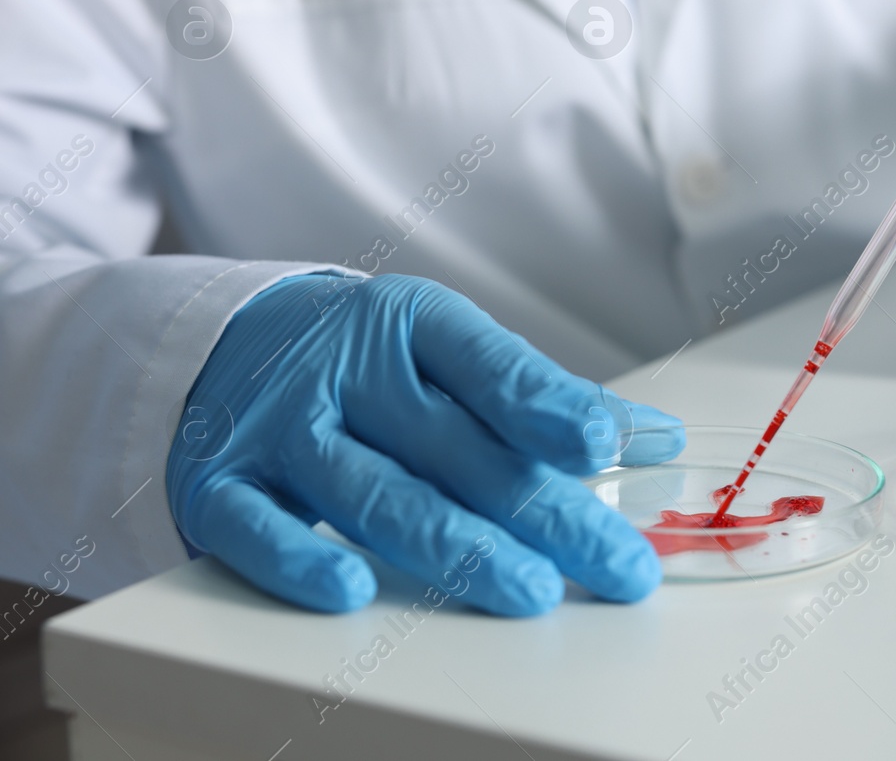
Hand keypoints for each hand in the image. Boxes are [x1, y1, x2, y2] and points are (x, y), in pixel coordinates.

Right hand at [167, 274, 683, 614]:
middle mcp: (345, 371)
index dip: (548, 407)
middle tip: (618, 564)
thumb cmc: (368, 361)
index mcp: (411, 323)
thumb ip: (545, 400)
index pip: (490, 365)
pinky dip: (298, 561)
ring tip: (532, 590)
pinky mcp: (218, 484)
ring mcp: (280, 428)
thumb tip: (657, 438)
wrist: (221, 343)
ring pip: (376, 494)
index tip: (603, 447)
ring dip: (457, 547)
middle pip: (458, 449)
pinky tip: (352, 591)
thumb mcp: (448, 354)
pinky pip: (255, 528)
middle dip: (547, 511)